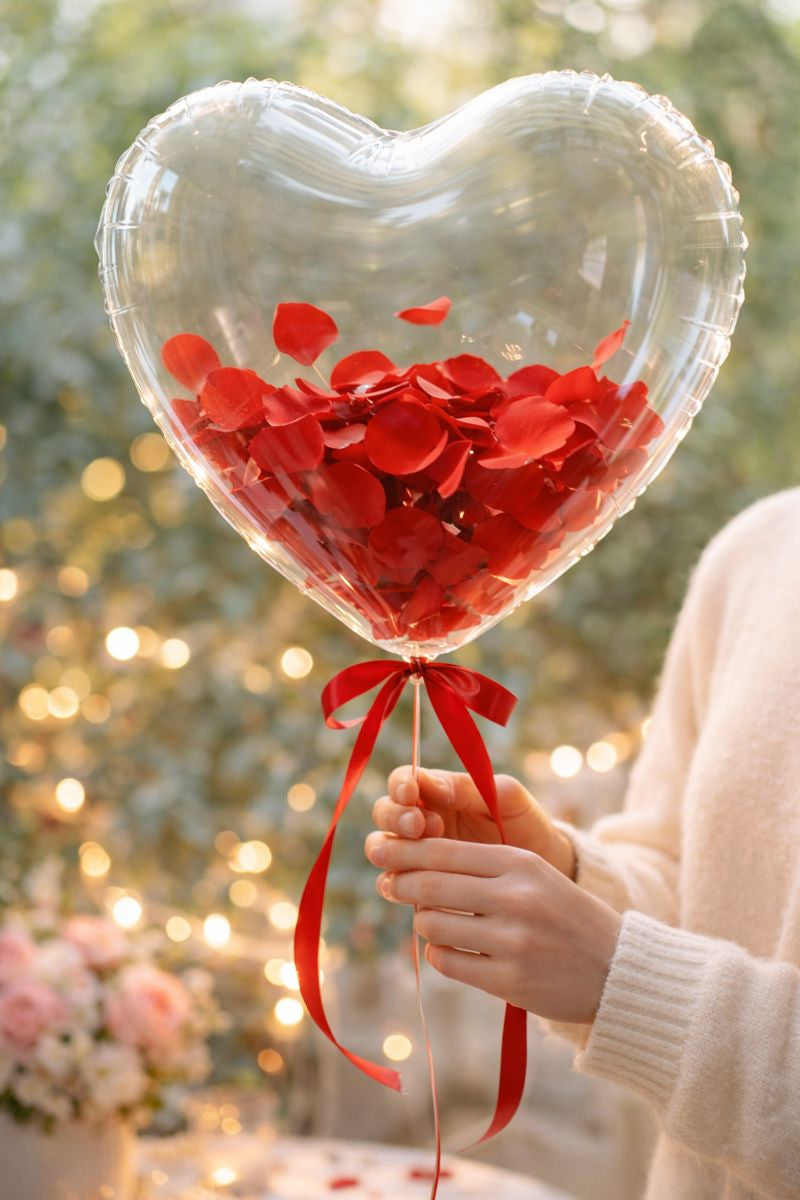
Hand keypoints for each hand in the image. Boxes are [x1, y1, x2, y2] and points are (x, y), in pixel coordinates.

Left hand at [364, 834, 620, 1023]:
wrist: (616, 969)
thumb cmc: (565, 916)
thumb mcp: (535, 876)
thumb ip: (484, 867)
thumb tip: (415, 866)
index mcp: (521, 863)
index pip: (445, 851)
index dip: (406, 852)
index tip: (383, 853)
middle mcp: (516, 898)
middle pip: (432, 885)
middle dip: (400, 884)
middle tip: (388, 886)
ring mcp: (512, 941)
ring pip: (433, 924)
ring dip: (423, 923)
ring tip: (431, 922)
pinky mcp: (509, 980)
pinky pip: (448, 962)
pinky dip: (440, 954)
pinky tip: (452, 950)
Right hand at [370, 767, 575, 878]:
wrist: (543, 869)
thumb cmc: (526, 824)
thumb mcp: (507, 798)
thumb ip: (470, 787)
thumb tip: (431, 786)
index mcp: (437, 791)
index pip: (403, 780)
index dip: (401, 786)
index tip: (413, 794)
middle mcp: (420, 820)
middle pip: (384, 813)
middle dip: (395, 817)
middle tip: (419, 826)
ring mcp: (417, 854)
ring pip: (381, 846)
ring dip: (391, 849)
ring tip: (418, 856)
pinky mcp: (419, 886)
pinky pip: (393, 883)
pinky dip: (394, 883)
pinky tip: (412, 888)